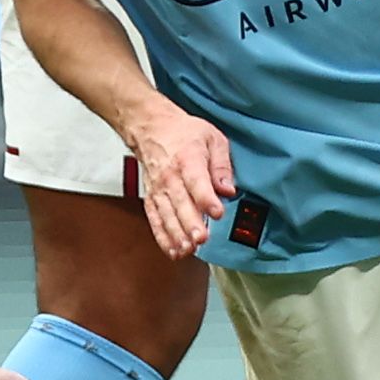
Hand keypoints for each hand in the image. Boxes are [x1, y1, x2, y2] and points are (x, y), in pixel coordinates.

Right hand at [122, 101, 236, 258]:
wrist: (152, 128)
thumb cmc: (184, 133)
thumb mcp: (212, 139)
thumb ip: (222, 165)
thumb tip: (228, 189)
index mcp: (188, 159)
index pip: (197, 181)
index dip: (207, 198)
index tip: (217, 212)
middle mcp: (170, 176)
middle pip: (180, 203)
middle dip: (190, 222)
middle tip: (201, 238)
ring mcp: (159, 189)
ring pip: (167, 215)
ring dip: (177, 234)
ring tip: (188, 249)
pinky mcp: (152, 198)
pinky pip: (155, 220)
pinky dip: (163, 237)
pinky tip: (174, 251)